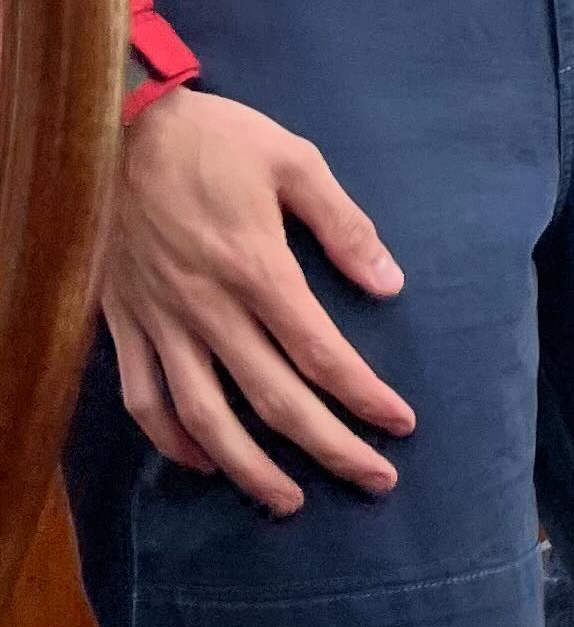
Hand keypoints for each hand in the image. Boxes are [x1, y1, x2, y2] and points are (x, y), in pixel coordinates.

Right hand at [105, 88, 415, 514]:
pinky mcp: (125, 324)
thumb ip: (343, 224)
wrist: (119, 126)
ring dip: (250, 468)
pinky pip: (143, 400)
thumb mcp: (293, 160)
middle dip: (330, 447)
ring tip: (291, 500)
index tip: (400, 424)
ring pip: (205, 418)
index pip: (321, 353)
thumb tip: (389, 284)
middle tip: (374, 480)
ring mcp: (161, 322)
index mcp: (256, 268)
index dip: (364, 397)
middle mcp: (208, 308)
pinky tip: (204, 460)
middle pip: (274, 400)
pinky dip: (172, 441)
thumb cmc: (215, 138)